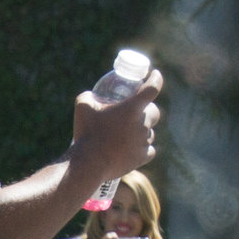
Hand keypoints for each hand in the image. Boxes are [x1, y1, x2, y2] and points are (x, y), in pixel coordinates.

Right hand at [67, 68, 161, 191]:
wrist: (89, 163)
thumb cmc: (86, 132)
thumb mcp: (82, 106)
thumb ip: (89, 96)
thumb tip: (92, 95)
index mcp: (133, 107)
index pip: (152, 88)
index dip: (156, 79)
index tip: (155, 75)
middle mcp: (143, 123)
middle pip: (154, 112)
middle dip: (148, 110)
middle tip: (135, 113)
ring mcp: (144, 141)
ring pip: (149, 132)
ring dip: (142, 131)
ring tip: (126, 135)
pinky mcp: (142, 157)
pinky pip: (148, 150)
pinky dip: (141, 149)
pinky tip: (132, 149)